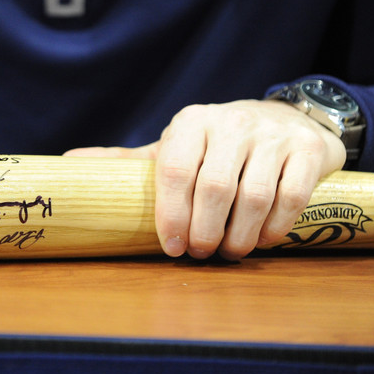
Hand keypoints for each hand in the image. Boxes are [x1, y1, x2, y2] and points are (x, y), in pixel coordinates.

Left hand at [65, 99, 346, 259]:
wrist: (285, 118)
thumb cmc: (217, 144)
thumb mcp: (175, 146)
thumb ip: (128, 161)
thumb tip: (67, 163)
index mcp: (191, 122)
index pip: (173, 169)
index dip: (170, 213)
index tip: (171, 247)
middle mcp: (230, 123)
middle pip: (214, 187)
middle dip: (204, 230)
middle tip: (200, 254)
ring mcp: (271, 135)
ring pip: (254, 195)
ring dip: (240, 235)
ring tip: (229, 252)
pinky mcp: (306, 150)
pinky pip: (291, 196)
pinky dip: (276, 227)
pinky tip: (263, 240)